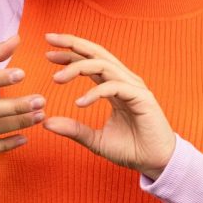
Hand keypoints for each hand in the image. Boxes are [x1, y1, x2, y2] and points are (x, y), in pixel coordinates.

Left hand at [40, 32, 175, 179]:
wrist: (155, 163)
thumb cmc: (131, 149)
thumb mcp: (95, 140)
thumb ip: (74, 129)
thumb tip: (47, 123)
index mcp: (113, 85)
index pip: (90, 61)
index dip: (70, 53)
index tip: (48, 53)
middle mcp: (123, 80)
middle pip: (96, 53)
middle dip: (73, 43)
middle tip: (49, 39)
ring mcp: (133, 87)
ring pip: (103, 65)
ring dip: (78, 67)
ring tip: (56, 78)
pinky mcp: (141, 98)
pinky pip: (114, 87)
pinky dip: (95, 92)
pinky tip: (79, 103)